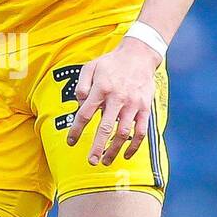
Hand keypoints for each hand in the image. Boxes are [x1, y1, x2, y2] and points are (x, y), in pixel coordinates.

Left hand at [66, 37, 159, 165]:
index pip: (85, 114)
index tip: (71, 142)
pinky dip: (134, 145)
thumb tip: (78, 105)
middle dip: (97, 147)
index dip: (76, 130)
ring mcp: (133, 104)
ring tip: (106, 161)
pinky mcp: (145, 108)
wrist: (139, 55)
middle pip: (105, 128)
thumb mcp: (90, 67)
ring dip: (114, 150)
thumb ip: (81, 86)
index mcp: (101, 88)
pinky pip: (141, 131)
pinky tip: (127, 154)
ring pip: (123, 133)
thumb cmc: (111, 63)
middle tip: (91, 161)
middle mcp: (117, 98)